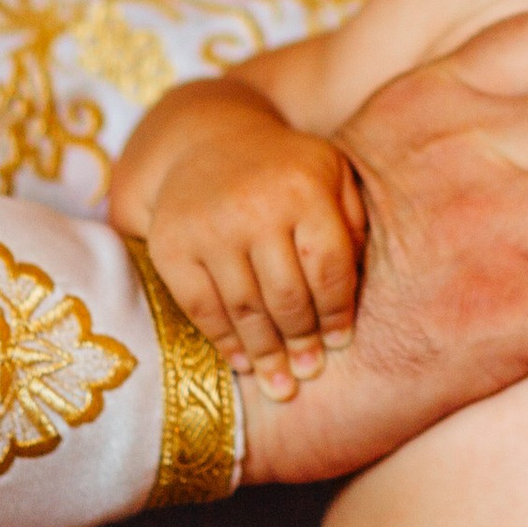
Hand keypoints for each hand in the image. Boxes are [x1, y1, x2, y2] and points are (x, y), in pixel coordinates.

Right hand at [134, 84, 364, 400]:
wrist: (204, 142)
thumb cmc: (283, 169)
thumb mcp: (330, 175)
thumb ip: (353, 222)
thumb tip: (356, 290)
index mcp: (304, 187)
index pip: (329, 267)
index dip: (338, 312)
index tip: (341, 342)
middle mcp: (256, 207)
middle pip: (288, 296)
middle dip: (302, 341)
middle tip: (310, 373)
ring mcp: (210, 228)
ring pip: (245, 308)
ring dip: (265, 354)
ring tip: (281, 384)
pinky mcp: (171, 246)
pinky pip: (201, 307)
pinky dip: (223, 341)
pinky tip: (241, 363)